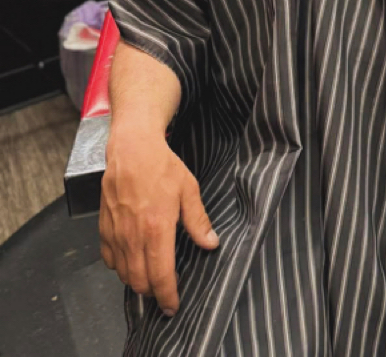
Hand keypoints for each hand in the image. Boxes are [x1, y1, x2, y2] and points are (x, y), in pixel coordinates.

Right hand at [99, 125, 218, 315]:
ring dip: (136, 281)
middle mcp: (133, 236)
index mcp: (157, 228)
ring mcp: (116, 233)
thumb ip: (198, 220)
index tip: (173, 306)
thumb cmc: (162, 166)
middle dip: (153, 292)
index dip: (168, 295)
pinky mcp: (104, 227)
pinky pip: (109, 259)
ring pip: (123, 273)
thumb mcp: (189, 190)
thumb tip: (211, 243)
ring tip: (151, 278)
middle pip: (139, 280)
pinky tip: (131, 261)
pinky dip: (119, 267)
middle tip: (165, 292)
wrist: (132, 150)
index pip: (161, 275)